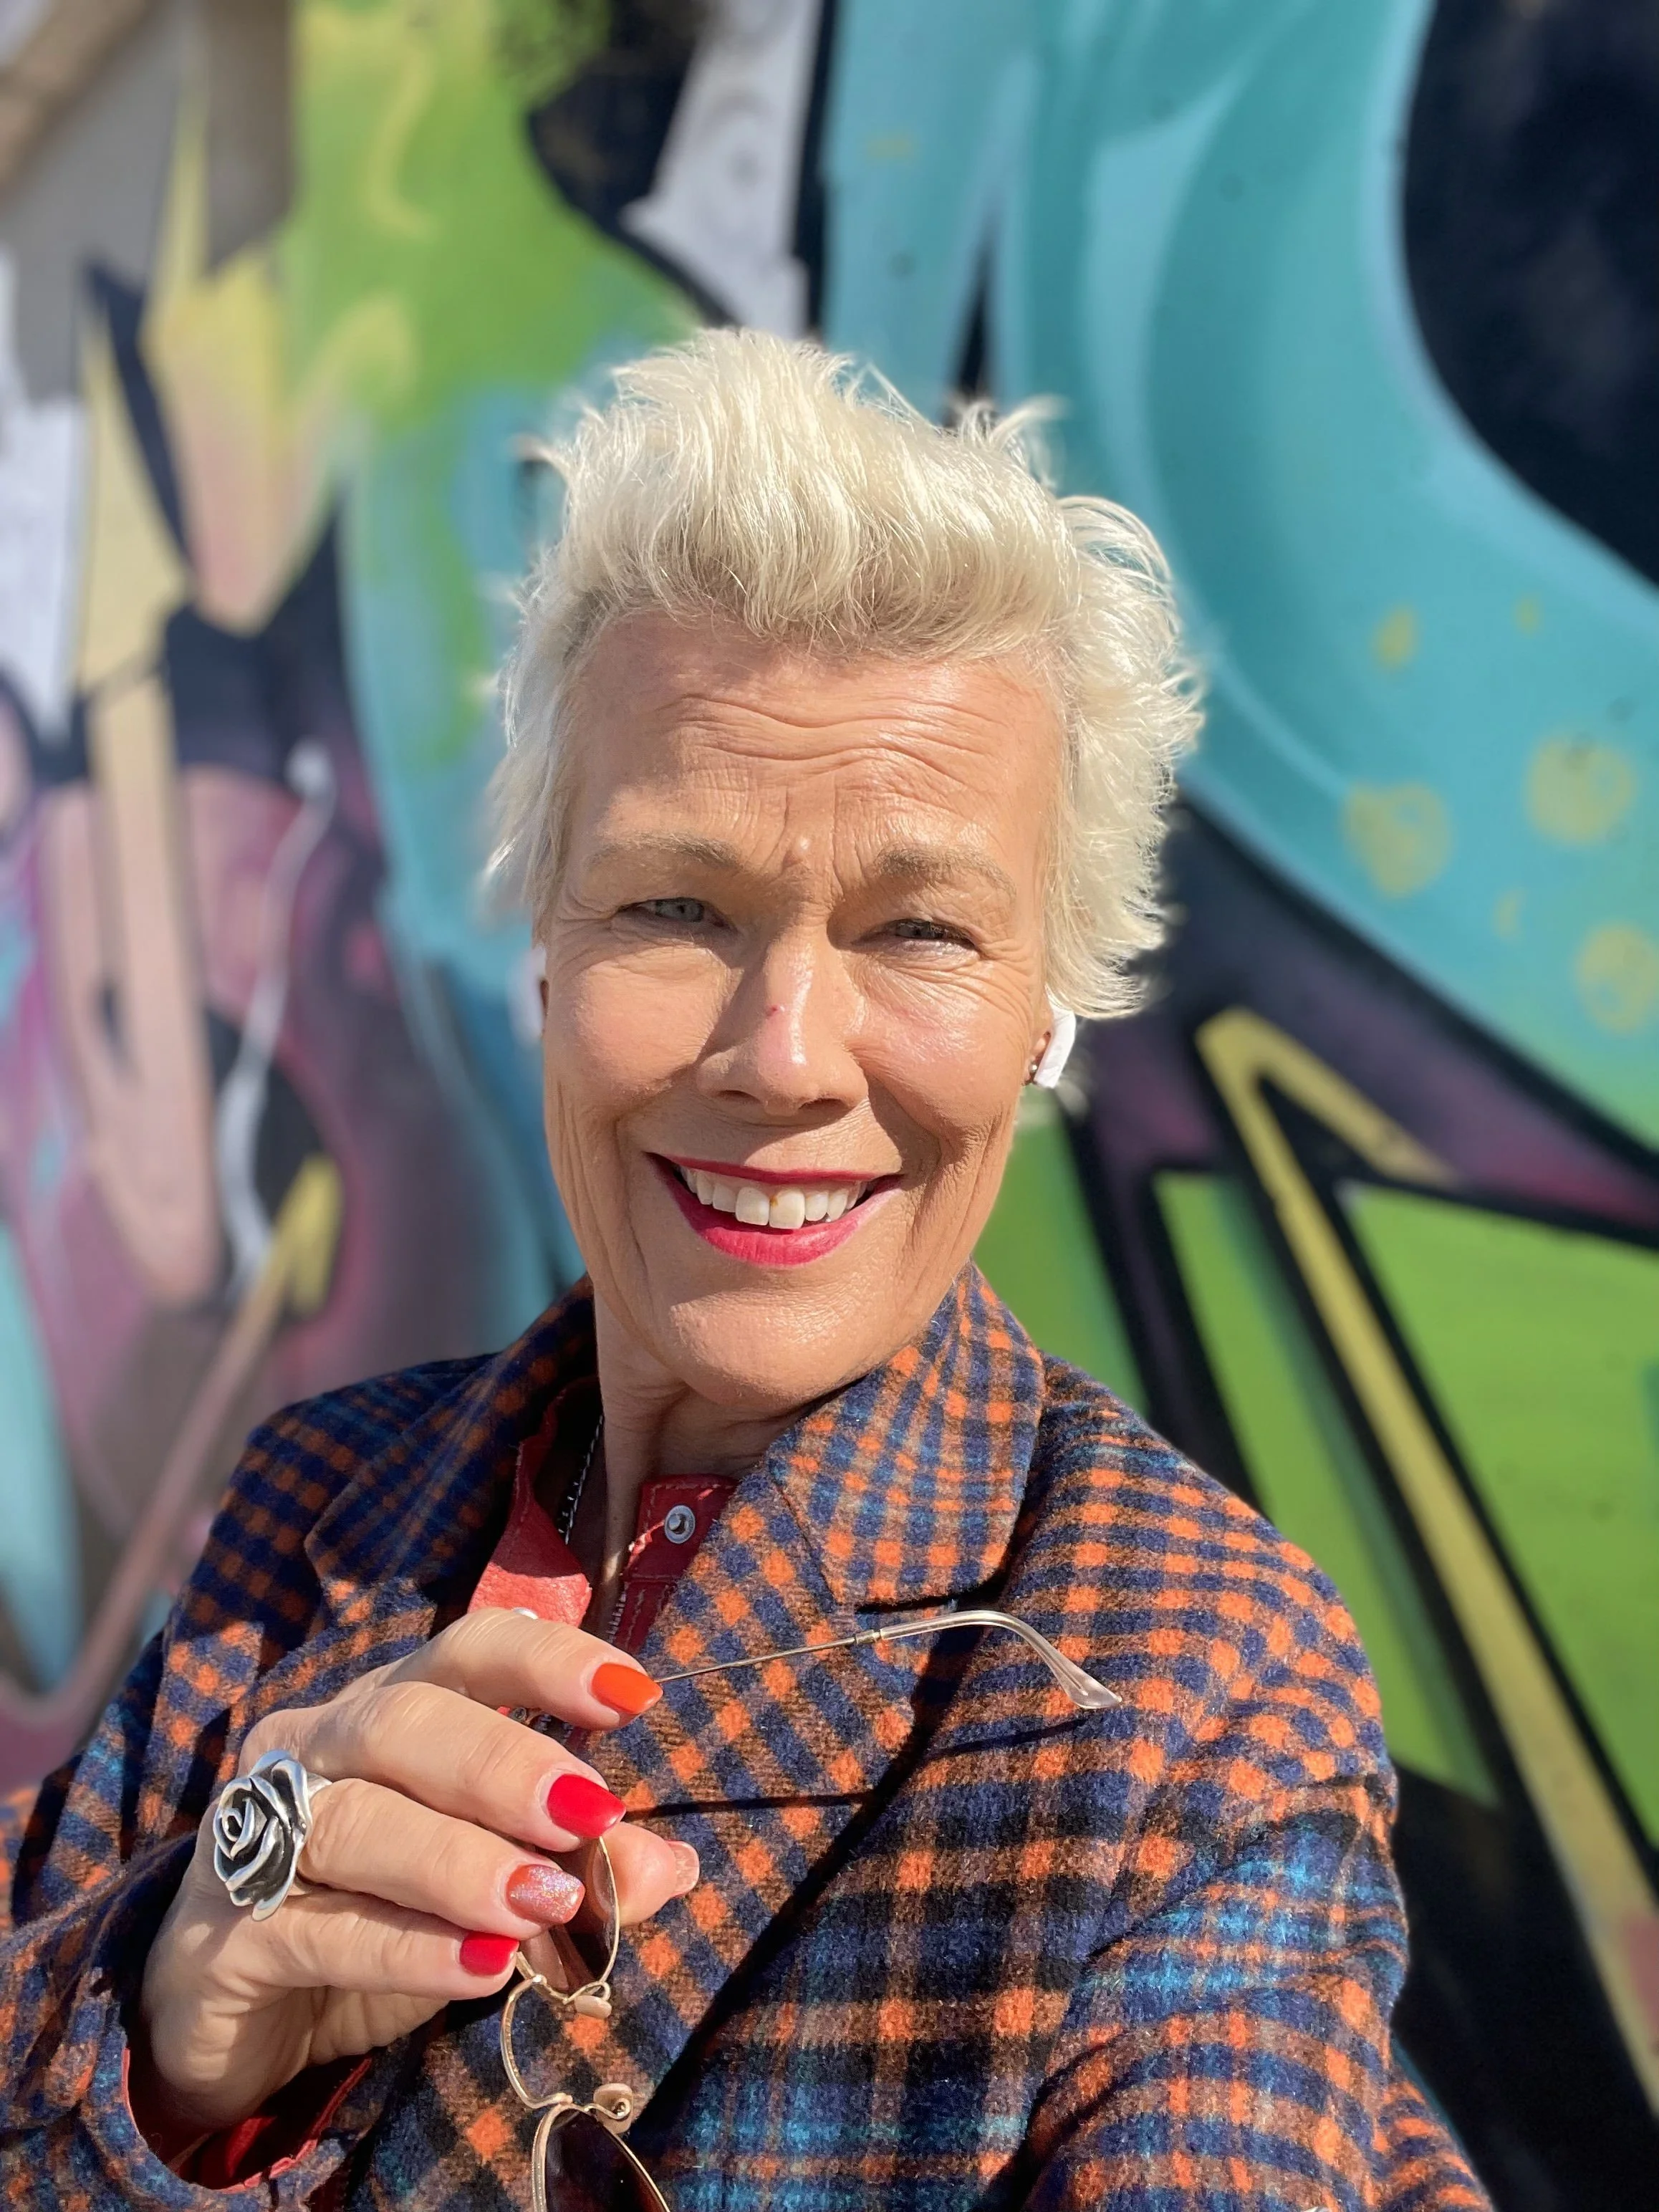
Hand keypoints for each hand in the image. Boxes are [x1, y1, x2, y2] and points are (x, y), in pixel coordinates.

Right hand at [131, 1613, 692, 2149]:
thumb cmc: (377, 1919)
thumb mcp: (486, 1894)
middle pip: (404, 1721)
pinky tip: (479, 1969)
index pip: (465, 1651)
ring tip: (541, 1900)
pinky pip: (316, 1928)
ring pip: (355, 1821)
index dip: (547, 1661)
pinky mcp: (226, 1937)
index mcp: (387, 1711)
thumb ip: (575, 1873)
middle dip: (503, 1762)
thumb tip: (673, 1865)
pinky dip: (403, 1946)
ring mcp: (257, 1837)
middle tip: (588, 1808)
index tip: (635, 1696)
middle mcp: (316, 1749)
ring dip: (457, 1860)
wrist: (239, 2022)